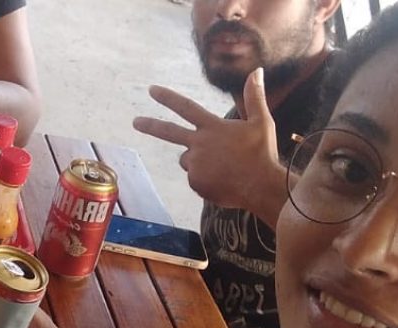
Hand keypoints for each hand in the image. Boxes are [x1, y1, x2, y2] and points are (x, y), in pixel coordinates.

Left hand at [133, 68, 279, 210]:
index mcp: (212, 127)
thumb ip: (254, 97)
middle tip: (135, 121)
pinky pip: (196, 179)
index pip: (186, 107)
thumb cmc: (262, 153)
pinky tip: (223, 182)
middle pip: (169, 132)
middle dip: (150, 125)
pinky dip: (206, 180)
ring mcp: (195, 164)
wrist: (260, 186)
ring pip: (188, 160)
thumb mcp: (261, 122)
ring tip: (224, 168)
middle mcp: (199, 143)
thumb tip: (257, 70)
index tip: (151, 90)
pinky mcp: (195, 182)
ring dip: (199, 162)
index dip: (168, 98)